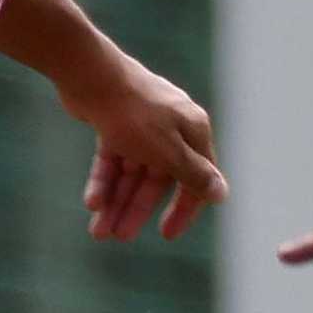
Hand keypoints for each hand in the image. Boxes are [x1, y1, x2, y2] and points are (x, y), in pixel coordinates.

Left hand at [67, 58, 229, 242]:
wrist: (91, 75)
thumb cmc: (135, 113)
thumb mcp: (168, 151)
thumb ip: (194, 175)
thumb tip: (221, 194)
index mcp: (192, 131)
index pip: (195, 179)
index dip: (183, 209)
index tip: (167, 234)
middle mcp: (170, 129)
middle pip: (157, 180)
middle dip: (136, 210)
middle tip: (119, 236)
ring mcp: (142, 126)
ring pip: (131, 173)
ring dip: (116, 201)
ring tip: (98, 230)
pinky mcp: (114, 123)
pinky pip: (112, 159)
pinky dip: (103, 180)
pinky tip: (91, 202)